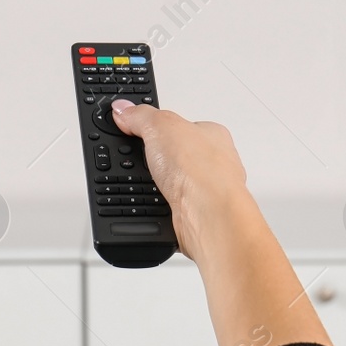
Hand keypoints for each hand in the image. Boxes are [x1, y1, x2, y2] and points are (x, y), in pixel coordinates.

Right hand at [110, 98, 332, 345]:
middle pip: (175, 167)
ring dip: (154, 202)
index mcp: (213, 140)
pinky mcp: (198, 236)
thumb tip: (126, 109)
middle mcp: (217, 174)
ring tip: (131, 199)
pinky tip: (145, 227)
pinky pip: (170, 228)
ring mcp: (208, 208)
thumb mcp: (163, 130)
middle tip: (124, 165)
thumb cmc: (209, 181)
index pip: (178, 128)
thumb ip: (142, 119)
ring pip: (173, 201)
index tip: (131, 130)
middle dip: (152, 169)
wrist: (221, 230)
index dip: (153, 130)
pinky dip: (155, 227)